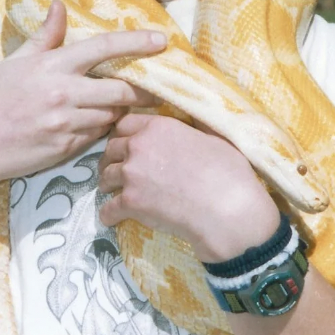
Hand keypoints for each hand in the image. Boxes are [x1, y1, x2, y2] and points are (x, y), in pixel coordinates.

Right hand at [0, 1, 165, 202]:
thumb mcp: (14, 62)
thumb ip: (44, 37)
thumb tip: (60, 6)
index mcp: (52, 66)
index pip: (103, 48)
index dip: (136, 42)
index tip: (161, 41)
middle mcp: (64, 94)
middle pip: (121, 90)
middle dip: (144, 90)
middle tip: (156, 89)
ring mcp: (67, 124)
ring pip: (112, 115)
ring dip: (120, 110)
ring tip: (121, 105)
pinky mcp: (67, 149)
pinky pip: (97, 136)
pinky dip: (102, 127)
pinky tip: (96, 123)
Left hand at [98, 112, 280, 261]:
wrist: (227, 210)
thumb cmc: (228, 173)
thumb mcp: (214, 137)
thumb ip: (195, 127)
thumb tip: (196, 117)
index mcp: (158, 126)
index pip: (125, 124)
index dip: (124, 135)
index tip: (126, 145)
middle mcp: (139, 145)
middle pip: (111, 149)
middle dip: (112, 158)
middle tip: (117, 169)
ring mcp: (132, 174)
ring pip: (105, 176)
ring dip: (107, 184)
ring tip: (111, 192)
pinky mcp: (130, 202)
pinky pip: (108, 208)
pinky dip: (108, 214)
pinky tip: (111, 218)